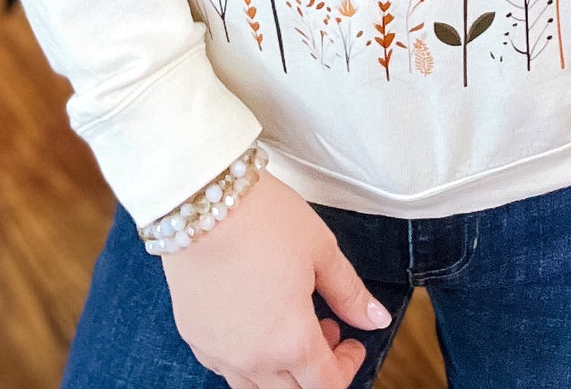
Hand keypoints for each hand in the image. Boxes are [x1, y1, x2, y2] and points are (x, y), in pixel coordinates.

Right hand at [161, 170, 391, 386]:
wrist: (200, 200)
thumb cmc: (260, 220)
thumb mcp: (321, 250)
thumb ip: (350, 293)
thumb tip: (375, 318)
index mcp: (291, 342)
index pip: (328, 385)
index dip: (348, 366)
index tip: (352, 341)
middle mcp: (253, 358)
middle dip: (318, 367)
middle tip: (325, 327)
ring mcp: (220, 353)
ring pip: (258, 387)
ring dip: (282, 368)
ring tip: (290, 323)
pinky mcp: (195, 338)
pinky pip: (227, 367)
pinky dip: (249, 357)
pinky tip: (255, 320)